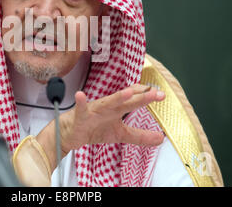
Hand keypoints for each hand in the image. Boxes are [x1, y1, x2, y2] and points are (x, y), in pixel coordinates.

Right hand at [36, 84, 164, 170]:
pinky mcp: (80, 117)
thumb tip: (160, 138)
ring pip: (106, 103)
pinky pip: (80, 109)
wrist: (70, 134)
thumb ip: (140, 136)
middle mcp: (107, 107)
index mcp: (116, 110)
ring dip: (116, 97)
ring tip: (128, 92)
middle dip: (139, 97)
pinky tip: (81, 95)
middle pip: (125, 101)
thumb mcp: (120, 134)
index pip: (133, 99)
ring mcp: (94, 111)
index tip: (160, 94)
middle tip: (154, 93)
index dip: (145, 96)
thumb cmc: (94, 129)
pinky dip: (80, 102)